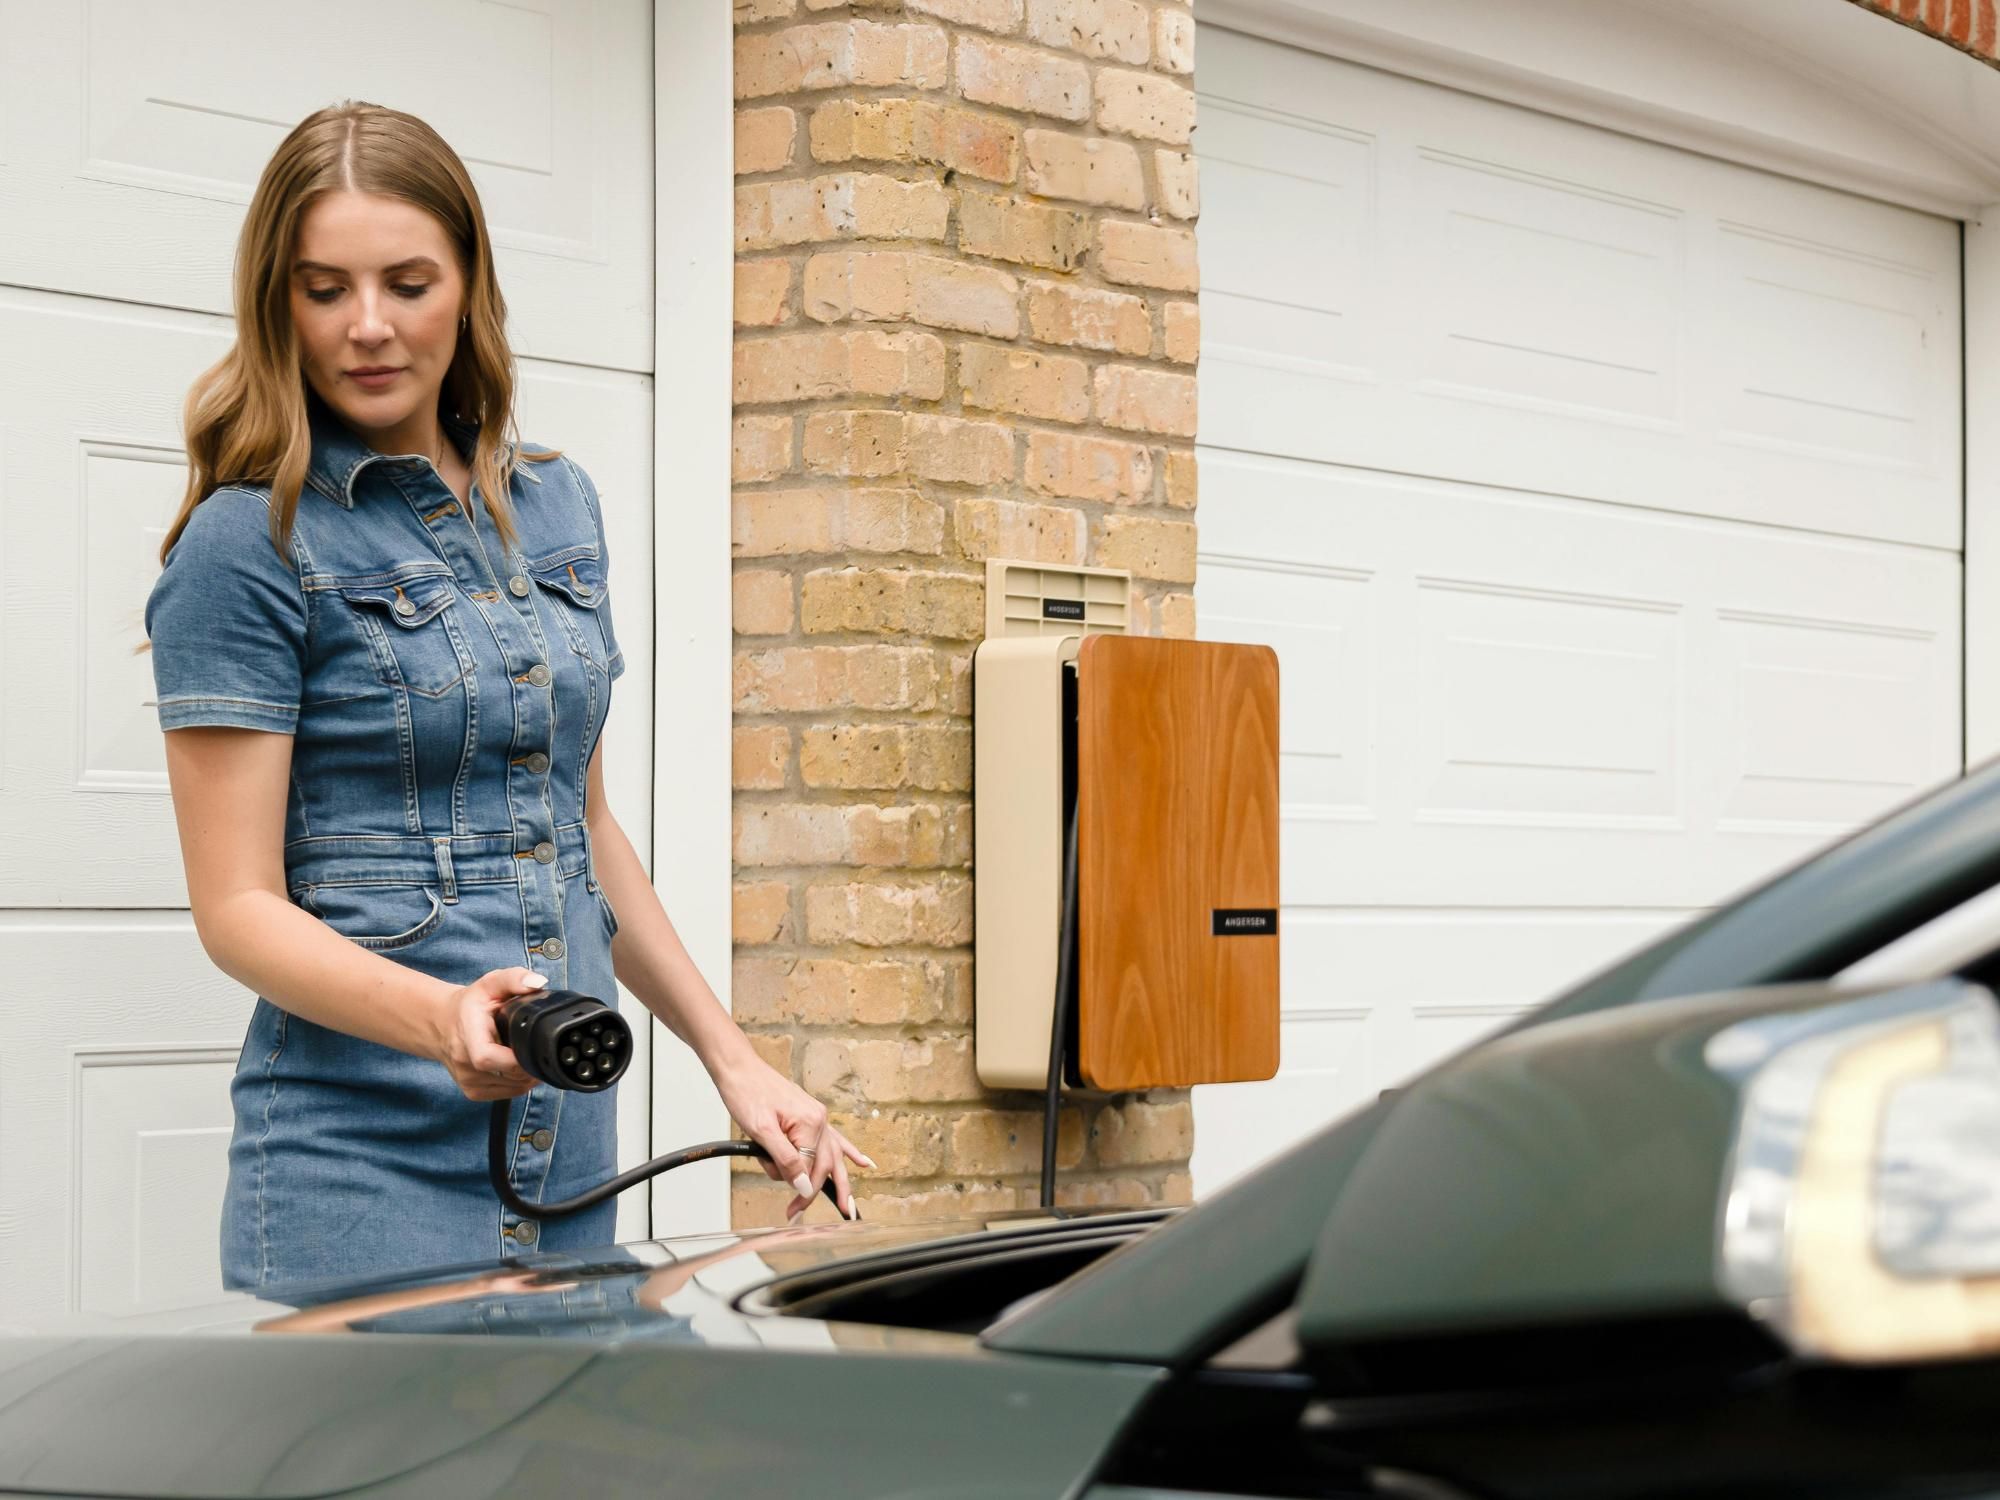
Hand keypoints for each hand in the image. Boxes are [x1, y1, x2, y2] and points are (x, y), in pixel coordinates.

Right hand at [433, 967, 543, 1100]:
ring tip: (527, 1052)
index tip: (532, 1046)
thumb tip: (538, 982)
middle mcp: (464, 1062)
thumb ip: (514, 978)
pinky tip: (519, 1065)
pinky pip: (508, 1093)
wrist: (443, 1024)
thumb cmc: (471, 1005)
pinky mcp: (472, 1092)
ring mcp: (467, 1081)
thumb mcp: (491, 983)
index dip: (516, 1058)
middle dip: (531, 1062)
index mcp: (468, 1035)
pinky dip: (520, 1082)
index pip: (487, 1057)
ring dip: (528, 1074)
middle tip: (538, 1045)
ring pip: (513, 1087)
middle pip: (508, 1075)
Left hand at [713, 1053, 875, 1220]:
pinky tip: (864, 1163)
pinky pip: (834, 1138)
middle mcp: (820, 1119)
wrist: (739, 1069)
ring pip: (833, 1155)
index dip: (799, 1191)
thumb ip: (785, 1160)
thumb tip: (803, 1187)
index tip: (791, 1210)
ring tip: (847, 1205)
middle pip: (824, 1165)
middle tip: (798, 1213)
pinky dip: (848, 1152)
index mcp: (810, 1123)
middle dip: (812, 1191)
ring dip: (838, 1180)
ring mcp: (817, 1116)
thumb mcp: (761, 1131)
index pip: (810, 1169)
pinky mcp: (810, 1115)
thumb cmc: (746, 1094)